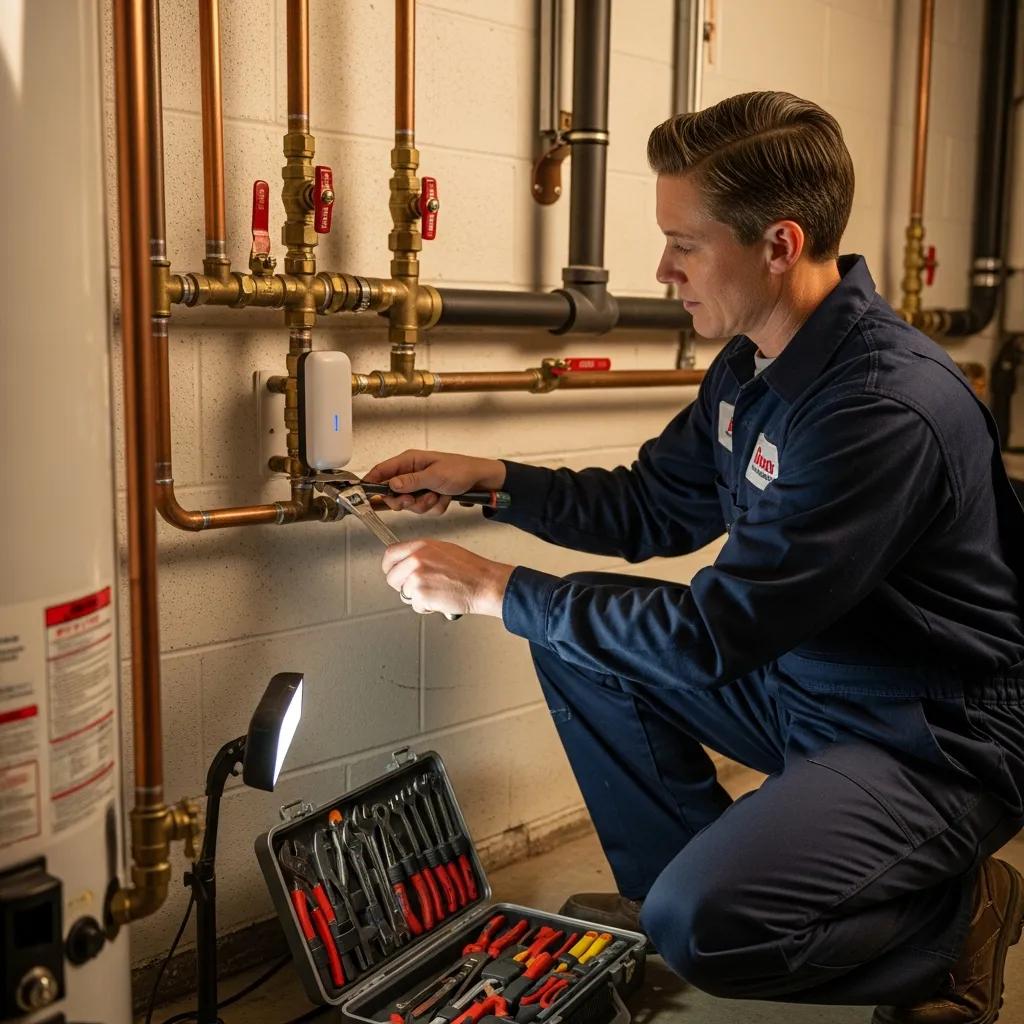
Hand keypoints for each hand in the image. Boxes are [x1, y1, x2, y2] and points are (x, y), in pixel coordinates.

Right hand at [364, 449, 505, 515]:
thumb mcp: (434, 475)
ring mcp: (420, 486)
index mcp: (410, 461)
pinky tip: (444, 497)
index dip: (371, 483)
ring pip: (410, 505)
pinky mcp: (429, 496)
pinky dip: (435, 507)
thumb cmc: (460, 470)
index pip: (382, 471)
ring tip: (438, 495)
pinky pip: (424, 509)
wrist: (481, 480)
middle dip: (406, 501)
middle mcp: (412, 473)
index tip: (365, 495)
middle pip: (394, 493)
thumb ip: (411, 481)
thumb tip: (392, 485)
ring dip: (425, 504)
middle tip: (414, 499)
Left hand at [382, 540, 513, 616]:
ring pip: (403, 594)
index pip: (390, 554)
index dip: (390, 566)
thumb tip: (408, 562)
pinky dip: (426, 607)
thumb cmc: (470, 569)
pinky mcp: (421, 595)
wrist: (483, 583)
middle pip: (392, 577)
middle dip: (402, 586)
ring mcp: (416, 578)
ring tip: (436, 592)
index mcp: (420, 546)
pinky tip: (440, 599)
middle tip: (418, 588)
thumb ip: (421, 554)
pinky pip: (415, 606)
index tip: (393, 572)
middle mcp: (415, 560)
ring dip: (416, 597)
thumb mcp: (442, 550)